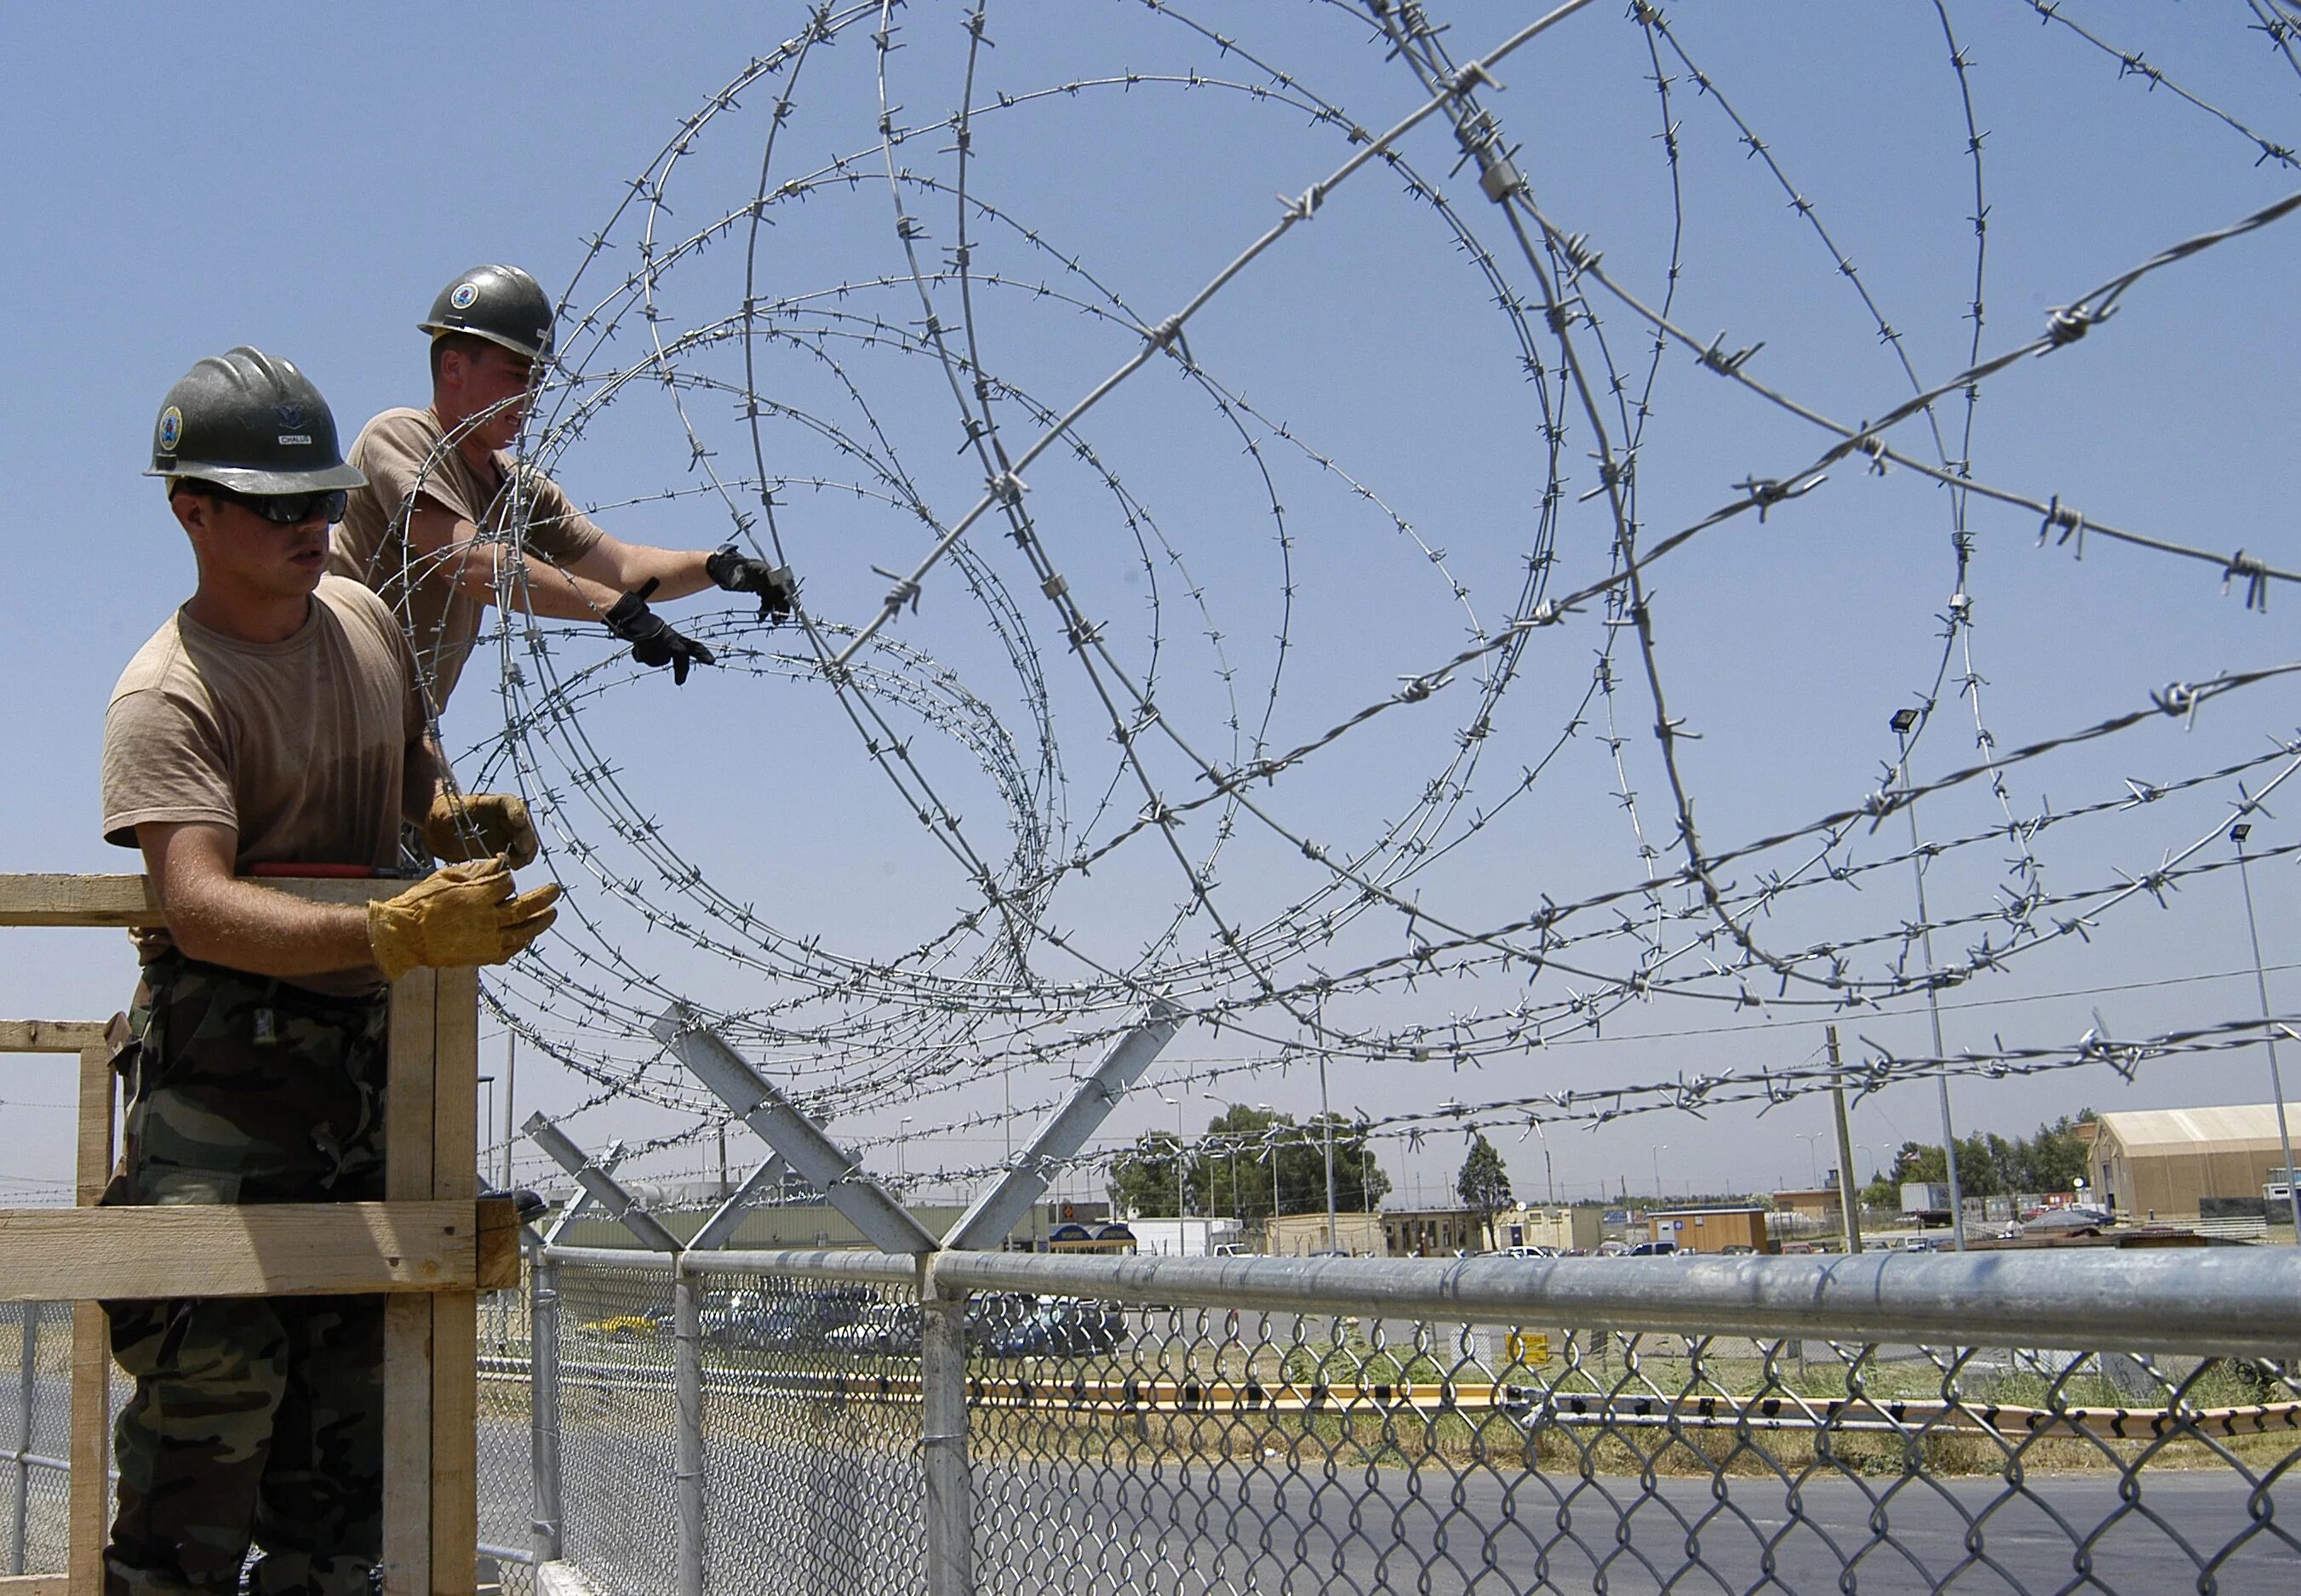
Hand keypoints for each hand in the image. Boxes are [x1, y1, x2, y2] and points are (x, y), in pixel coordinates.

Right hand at [367, 858, 560, 980]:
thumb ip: (476, 870)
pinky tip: (528, 936)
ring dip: (540, 922)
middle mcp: (486, 920)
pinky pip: (510, 951)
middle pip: (524, 909)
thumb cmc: (422, 903)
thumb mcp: (447, 877)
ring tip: (552, 913)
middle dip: (543, 898)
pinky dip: (522, 943)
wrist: (405, 936)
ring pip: (522, 932)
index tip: (505, 876)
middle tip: (555, 890)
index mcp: (477, 897)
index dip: (508, 878)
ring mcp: (486, 941)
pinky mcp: (482, 956)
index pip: (507, 884)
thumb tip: (499, 861)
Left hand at [425, 791, 538, 868]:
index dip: (517, 811)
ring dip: (526, 852)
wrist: (439, 829)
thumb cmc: (441, 816)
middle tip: (522, 850)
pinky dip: (520, 861)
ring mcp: (506, 832)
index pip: (509, 802)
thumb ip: (448, 817)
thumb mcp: (441, 815)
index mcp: (489, 803)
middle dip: (526, 836)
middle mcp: (503, 816)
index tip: (519, 822)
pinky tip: (510, 866)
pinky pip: (521, 855)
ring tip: (514, 863)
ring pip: (527, 840)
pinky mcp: (505, 848)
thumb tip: (449, 821)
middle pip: (524, 823)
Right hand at [604, 579, 713, 684]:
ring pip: (659, 660)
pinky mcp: (646, 641)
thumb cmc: (650, 630)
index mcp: (676, 637)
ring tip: (645, 648)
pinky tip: (637, 647)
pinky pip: (645, 659)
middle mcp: (670, 637)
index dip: (702, 653)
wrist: (634, 618)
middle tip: (680, 682)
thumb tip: (680, 672)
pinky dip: (640, 656)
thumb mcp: (665, 639)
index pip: (693, 645)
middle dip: (681, 669)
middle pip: (680, 654)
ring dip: (651, 659)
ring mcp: (658, 639)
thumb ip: (673, 651)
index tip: (712, 662)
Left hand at [705, 545, 797, 620]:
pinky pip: (768, 600)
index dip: (786, 593)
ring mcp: (765, 582)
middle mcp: (767, 575)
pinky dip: (767, 609)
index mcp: (763, 570)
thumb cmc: (727, 569)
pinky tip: (761, 618)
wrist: (722, 568)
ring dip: (777, 610)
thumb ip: (736, 578)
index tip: (789, 604)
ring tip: (776, 622)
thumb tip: (737, 582)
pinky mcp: (761, 588)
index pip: (779, 582)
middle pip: (780, 591)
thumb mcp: (731, 574)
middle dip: (783, 605)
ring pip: (775, 597)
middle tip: (783, 618)